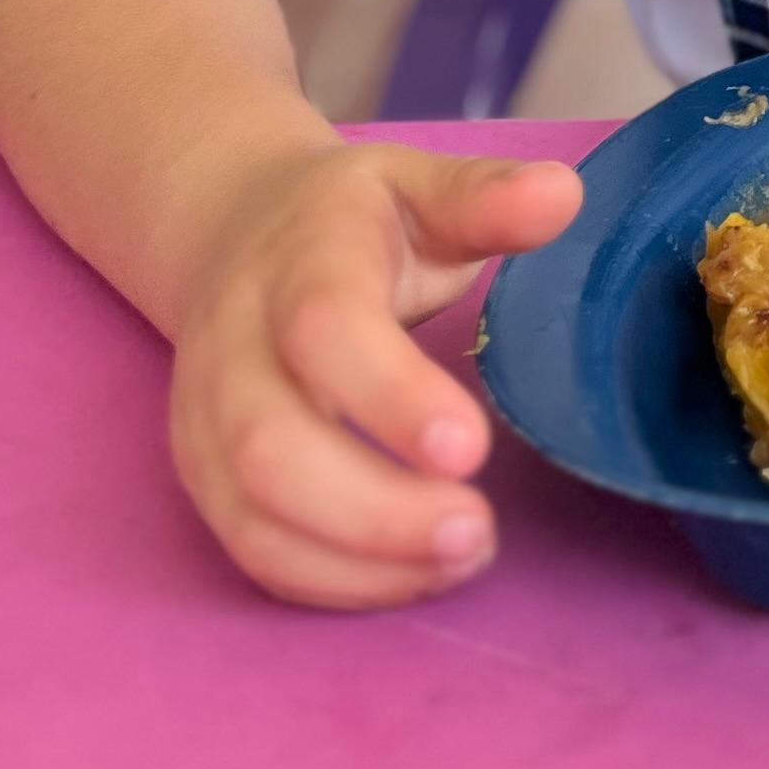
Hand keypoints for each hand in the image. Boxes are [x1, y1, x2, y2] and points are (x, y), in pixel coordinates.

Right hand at [165, 142, 580, 606]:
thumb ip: (485, 197)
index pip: (324, 330)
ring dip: (357, 561)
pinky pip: (251, 549)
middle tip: (476, 531)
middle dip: (374, 510)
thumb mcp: (418, 186)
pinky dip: (331, 581)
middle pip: (269, 447)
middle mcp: (235, 343)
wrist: (234, 230)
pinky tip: (412, 576)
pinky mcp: (204, 475)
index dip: (391, 396)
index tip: (471, 447)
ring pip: (251, 514)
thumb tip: (563, 193)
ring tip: (459, 560)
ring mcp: (206, 417)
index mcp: (300, 259)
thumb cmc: (352, 220)